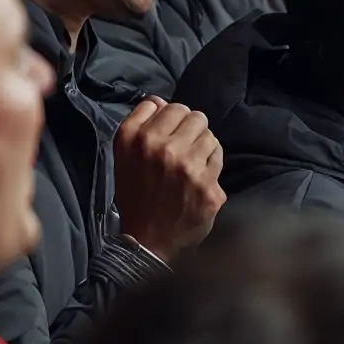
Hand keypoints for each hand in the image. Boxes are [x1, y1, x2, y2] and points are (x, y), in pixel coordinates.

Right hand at [113, 98, 223, 259]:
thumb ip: (140, 122)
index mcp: (137, 138)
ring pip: (211, 136)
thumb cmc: (136, 196)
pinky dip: (211, 167)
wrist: (147, 241)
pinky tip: (199, 180)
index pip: (171, 107)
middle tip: (184, 150)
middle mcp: (162, 149)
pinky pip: (219, 158)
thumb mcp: (124, 156)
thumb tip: (162, 102)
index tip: (170, 135)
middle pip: (196, 117)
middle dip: (191, 131)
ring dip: (203, 148)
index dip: (173, 121)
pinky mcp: (208, 188)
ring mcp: (188, 169)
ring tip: (191, 165)